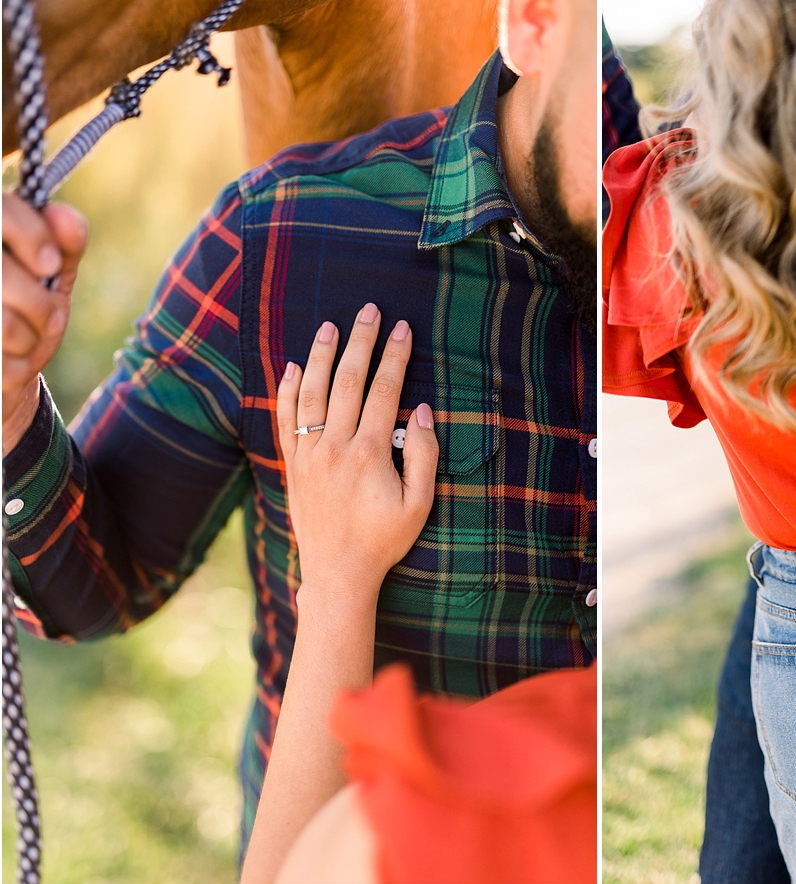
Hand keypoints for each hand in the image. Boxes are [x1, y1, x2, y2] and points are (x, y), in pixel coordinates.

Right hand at [2, 193, 87, 454]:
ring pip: (4, 323)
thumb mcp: (50, 276)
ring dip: (29, 338)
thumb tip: (63, 214)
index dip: (31, 235)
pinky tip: (7, 359)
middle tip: (50, 317)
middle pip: (5, 276)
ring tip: (25, 338)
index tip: (52, 265)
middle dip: (39, 304)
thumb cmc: (27, 313)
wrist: (5, 372)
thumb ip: (63, 244)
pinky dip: (15, 367)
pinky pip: (0, 362)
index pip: (2, 210)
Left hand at [276, 303, 438, 597]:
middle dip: (359, 342)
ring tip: (329, 325)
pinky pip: (285, 420)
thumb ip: (422, 454)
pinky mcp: (293, 466)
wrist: (338, 573)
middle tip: (368, 311)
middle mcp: (334, 447)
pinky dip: (287, 390)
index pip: (384, 390)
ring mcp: (309, 455)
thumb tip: (420, 410)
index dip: (395, 356)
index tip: (403, 328)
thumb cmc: (384, 540)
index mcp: (369, 452)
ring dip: (320, 355)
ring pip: (311, 392)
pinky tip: (292, 367)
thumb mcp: (419, 503)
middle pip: (346, 380)